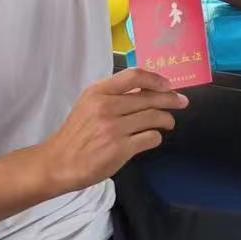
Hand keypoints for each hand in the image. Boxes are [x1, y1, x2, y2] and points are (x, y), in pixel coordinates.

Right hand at [35, 68, 186, 194]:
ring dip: (166, 119)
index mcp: (98, 92)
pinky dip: (156, 137)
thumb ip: (113, 95)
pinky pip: (150, 138)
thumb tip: (146, 90)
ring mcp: (113, 128)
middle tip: (181, 102)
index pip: (134, 76)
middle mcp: (106, 107)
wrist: (58, 163)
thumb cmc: (76, 134)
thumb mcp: (88, 105)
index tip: (168, 84)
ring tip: (168, 122)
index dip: (156, 79)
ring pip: (153, 117)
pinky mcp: (120, 149)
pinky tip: (154, 137)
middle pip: (149, 98)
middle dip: (170, 99)